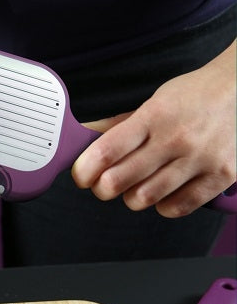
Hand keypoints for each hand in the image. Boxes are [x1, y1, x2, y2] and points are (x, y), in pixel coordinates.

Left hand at [72, 41, 235, 216]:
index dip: (85, 170)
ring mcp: (200, 158)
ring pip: (146, 198)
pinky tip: (162, 193)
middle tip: (104, 185)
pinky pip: (179, 207)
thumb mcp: (153, 101)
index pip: (106, 152)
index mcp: (154, 116)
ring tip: (134, 187)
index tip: (81, 176)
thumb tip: (83, 134)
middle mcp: (176, 138)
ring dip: (131, 198)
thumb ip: (119, 124)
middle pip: (120, 180)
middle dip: (102, 188)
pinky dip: (162, 207)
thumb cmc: (194, 96)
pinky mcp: (222, 175)